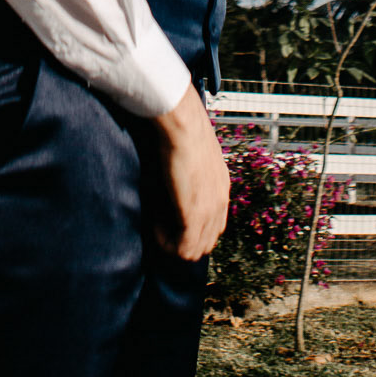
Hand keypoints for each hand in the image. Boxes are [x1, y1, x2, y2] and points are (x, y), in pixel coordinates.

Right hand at [152, 82, 229, 259]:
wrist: (184, 125)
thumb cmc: (183, 131)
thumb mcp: (194, 154)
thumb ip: (191, 170)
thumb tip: (175, 174)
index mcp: (221, 188)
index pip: (214, 225)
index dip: (190, 226)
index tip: (169, 213)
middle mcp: (220, 203)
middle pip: (206, 243)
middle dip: (181, 238)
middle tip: (161, 221)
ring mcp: (210, 211)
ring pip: (195, 250)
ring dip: (173, 242)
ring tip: (157, 221)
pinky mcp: (195, 215)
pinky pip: (183, 249)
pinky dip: (166, 243)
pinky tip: (154, 223)